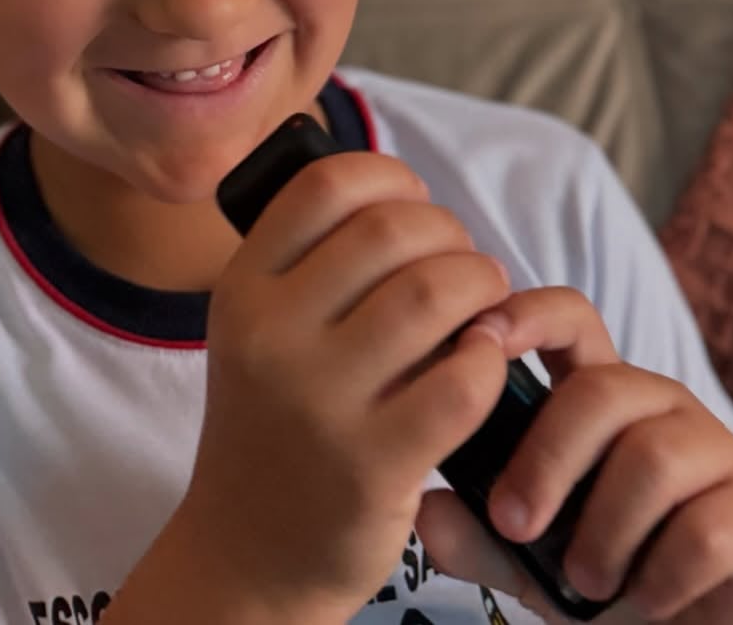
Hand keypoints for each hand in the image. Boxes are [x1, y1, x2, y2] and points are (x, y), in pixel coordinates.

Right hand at [176, 151, 515, 618]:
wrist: (247, 553)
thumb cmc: (276, 421)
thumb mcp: (260, 331)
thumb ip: (312, 264)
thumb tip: (410, 201)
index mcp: (243, 289)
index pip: (325, 186)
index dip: (389, 178)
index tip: (415, 204)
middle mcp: (271, 337)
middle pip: (389, 231)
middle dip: (449, 234)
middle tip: (463, 264)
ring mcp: (319, 402)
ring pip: (432, 293)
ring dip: (480, 286)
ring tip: (484, 306)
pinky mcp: (371, 465)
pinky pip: (461, 382)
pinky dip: (489, 362)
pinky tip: (482, 367)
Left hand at [413, 287, 732, 623]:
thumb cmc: (605, 578)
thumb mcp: (527, 559)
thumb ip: (477, 533)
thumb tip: (424, 510)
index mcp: (603, 398)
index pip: (571, 320)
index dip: (527, 314)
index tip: (477, 338)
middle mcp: (662, 408)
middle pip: (603, 390)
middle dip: (547, 459)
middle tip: (516, 524)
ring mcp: (719, 454)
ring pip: (653, 458)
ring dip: (605, 532)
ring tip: (586, 582)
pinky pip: (704, 529)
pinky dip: (661, 576)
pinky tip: (647, 600)